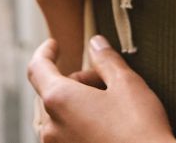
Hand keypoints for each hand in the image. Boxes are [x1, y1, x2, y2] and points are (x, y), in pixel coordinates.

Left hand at [28, 36, 175, 142]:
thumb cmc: (138, 127)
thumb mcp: (126, 83)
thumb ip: (106, 59)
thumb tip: (95, 43)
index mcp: (59, 100)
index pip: (37, 69)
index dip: (44, 52)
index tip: (54, 44)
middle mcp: (51, 129)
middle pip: (53, 92)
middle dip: (76, 80)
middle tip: (107, 80)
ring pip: (60, 115)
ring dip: (78, 103)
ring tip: (110, 105)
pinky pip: (66, 136)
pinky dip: (79, 123)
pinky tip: (106, 126)